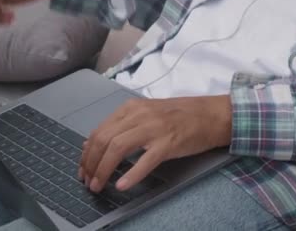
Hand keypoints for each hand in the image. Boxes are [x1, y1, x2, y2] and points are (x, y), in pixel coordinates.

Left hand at [80, 95, 231, 192]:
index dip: (86, 153)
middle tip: (87, 181)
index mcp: (131, 108)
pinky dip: (131, 174)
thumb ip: (120, 127)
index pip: (99, 131)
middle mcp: (139, 115)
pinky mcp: (169, 143)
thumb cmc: (181, 116)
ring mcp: (154, 128)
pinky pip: (146, 160)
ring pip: (118, 148)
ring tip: (98, 185)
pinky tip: (122, 185)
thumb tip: (91, 143)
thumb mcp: (146, 115)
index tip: (83, 169)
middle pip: (104, 139)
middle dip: (90, 163)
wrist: (213, 114)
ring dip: (103, 169)